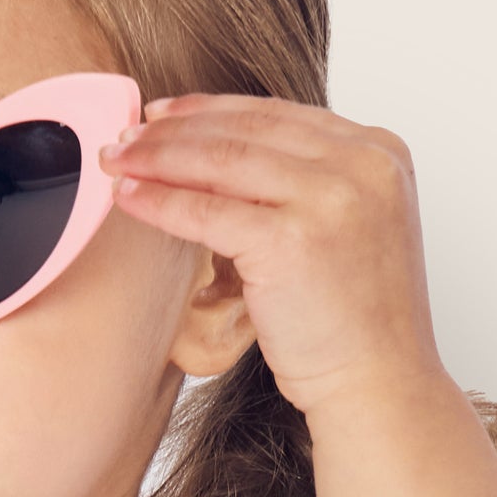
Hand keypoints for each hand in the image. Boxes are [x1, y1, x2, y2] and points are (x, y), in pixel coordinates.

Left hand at [99, 96, 446, 418]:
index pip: (279, 114)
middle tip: (126, 136)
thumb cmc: (356, 325)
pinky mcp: (292, 241)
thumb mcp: (347, 228)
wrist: (379, 386)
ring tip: (116, 162)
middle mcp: (362, 165)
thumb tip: (222, 158)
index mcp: (381, 152)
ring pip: (222, 161)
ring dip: (159, 158)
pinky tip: (129, 199)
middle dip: (175, 130)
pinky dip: (161, 202)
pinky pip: (208, 211)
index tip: (165, 115)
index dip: (212, 110)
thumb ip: (306, 185)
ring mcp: (330, 199)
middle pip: (247, 130)